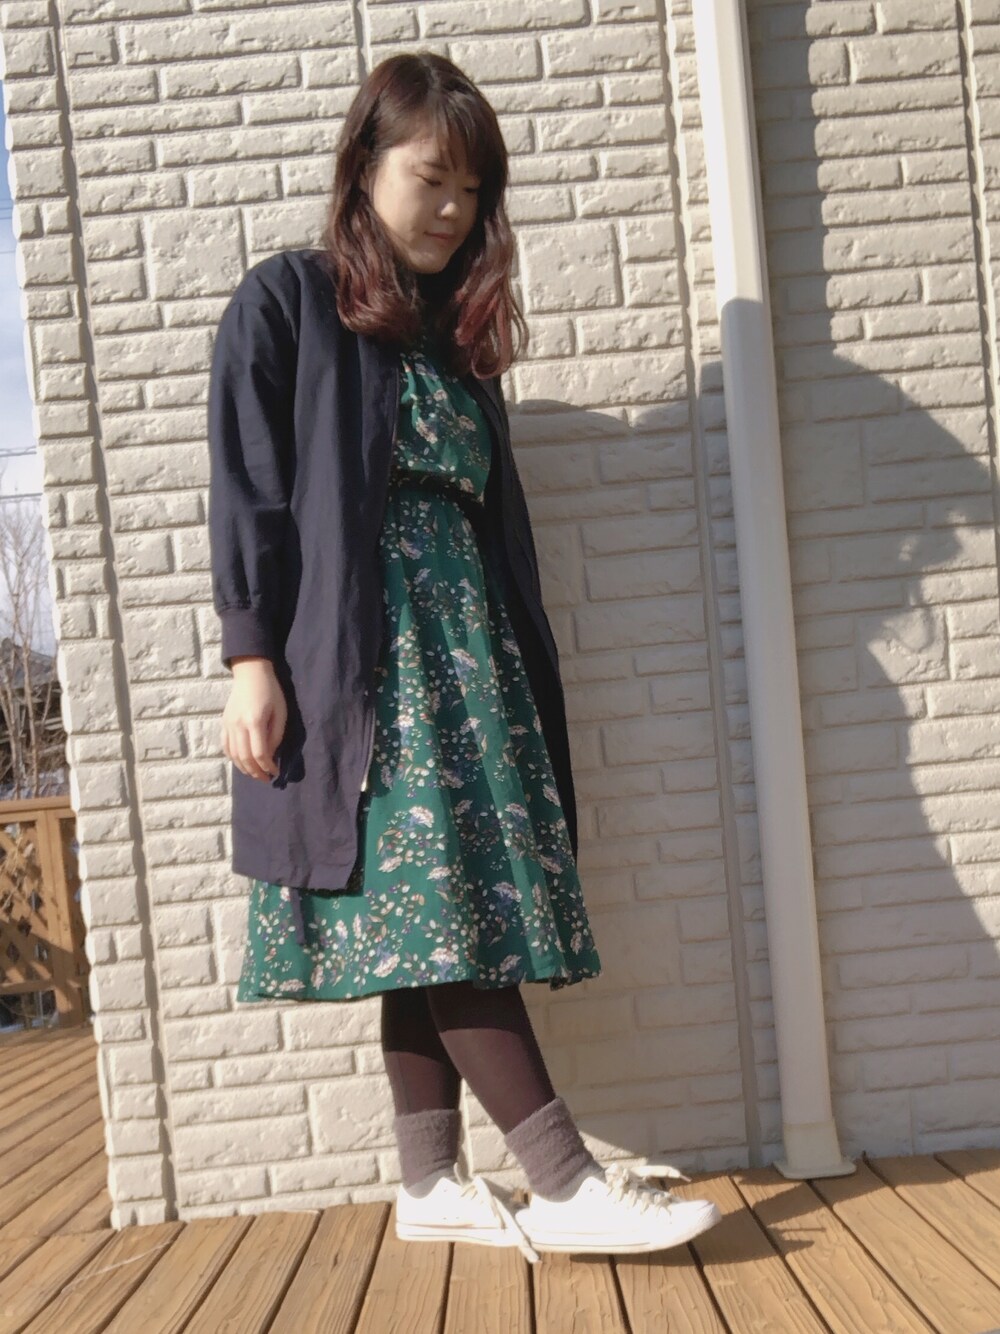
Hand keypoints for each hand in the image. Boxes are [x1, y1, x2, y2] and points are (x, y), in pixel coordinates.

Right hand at [222, 658, 287, 780]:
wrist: (250, 674)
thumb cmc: (271, 692)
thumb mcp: (280, 712)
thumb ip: (275, 735)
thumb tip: (270, 755)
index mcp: (254, 721)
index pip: (259, 753)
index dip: (267, 766)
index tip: (275, 772)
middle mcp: (238, 725)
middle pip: (244, 758)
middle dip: (256, 772)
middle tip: (266, 779)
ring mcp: (228, 725)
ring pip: (233, 755)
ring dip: (244, 768)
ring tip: (256, 774)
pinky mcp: (224, 723)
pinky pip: (226, 747)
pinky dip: (233, 758)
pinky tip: (243, 763)